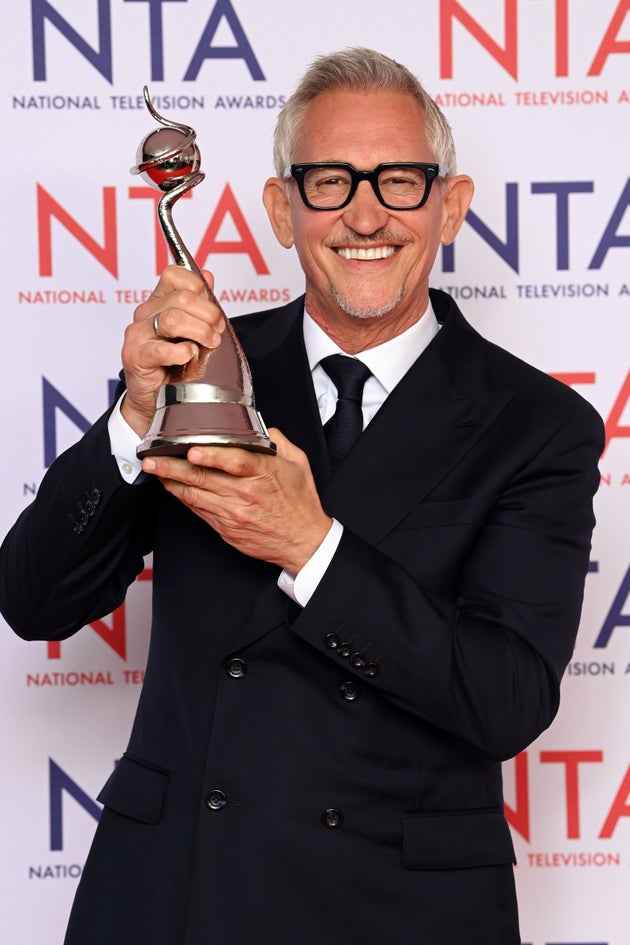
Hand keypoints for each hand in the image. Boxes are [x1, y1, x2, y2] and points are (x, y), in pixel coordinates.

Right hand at [121, 265, 224, 436]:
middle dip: (208, 314)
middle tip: (217, 331)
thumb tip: (207, 275)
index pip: (174, 275)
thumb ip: (199, 303)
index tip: (211, 306)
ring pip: (173, 319)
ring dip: (200, 332)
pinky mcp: (135, 356)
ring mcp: (138, 334)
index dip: (198, 286)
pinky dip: (182, 352)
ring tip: (208, 344)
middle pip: (181, 298)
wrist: (155, 399)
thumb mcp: (191, 330)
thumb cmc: (174, 365)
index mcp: (158, 302)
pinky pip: (162, 349)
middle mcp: (145, 313)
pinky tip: (188, 357)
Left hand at [141, 428, 332, 573]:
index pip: (233, 462)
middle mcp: (245, 493)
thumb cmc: (301, 503)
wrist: (304, 541)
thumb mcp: (298, 464)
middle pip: (203, 478)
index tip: (191, 451)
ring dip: (171, 482)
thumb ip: (279, 442)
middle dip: (173, 467)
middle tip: (152, 459)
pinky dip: (183, 498)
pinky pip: (199, 510)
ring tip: (154, 471)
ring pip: (195, 495)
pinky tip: (173, 488)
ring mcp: (233, 513)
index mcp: (263, 474)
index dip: (210, 457)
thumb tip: (262, 429)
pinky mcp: (226, 527)